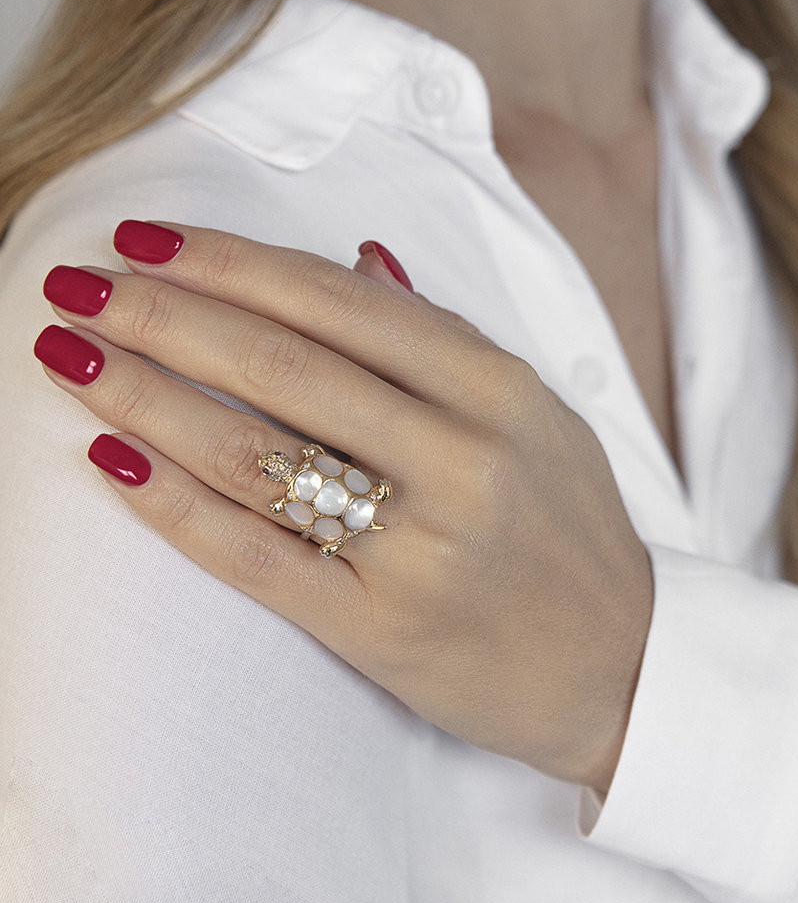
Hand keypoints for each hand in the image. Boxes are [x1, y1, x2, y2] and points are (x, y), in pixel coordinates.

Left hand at [35, 221, 652, 790]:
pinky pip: (256, 557)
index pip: (340, 303)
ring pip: (255, 454)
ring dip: (146, 398)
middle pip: (282, 367)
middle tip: (77, 283)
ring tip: (72, 357)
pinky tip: (111, 463)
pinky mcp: (381, 626)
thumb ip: (447, 341)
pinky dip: (174, 506)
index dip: (232, 262)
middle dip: (164, 315)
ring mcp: (420, 548)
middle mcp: (462, 460)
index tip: (150, 238)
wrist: (620, 665)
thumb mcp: (539, 419)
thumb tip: (361, 258)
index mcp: (500, 392)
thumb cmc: (573, 532)